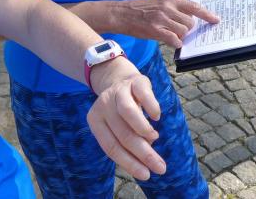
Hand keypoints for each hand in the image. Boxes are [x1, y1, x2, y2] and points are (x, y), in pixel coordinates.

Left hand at [86, 58, 164, 180]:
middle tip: (160, 166)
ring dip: (143, 130)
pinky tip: (156, 117)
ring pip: (128, 112)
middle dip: (144, 153)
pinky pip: (143, 95)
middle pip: (123, 134)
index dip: (129, 162)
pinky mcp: (135, 81)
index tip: (146, 175)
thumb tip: (145, 156)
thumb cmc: (120, 112)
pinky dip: (151, 108)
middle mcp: (103, 105)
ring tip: (154, 138)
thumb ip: (127, 141)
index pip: (111, 147)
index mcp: (95, 120)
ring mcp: (118, 91)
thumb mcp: (117, 126)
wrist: (120, 79)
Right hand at [112, 0, 220, 47]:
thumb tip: (189, 21)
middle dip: (188, 29)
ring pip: (183, 31)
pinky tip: (171, 42)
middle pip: (190, 22)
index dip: (207, 14)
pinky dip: (176, 43)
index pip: (194, 6)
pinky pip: (174, 39)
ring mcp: (161, 18)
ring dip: (181, 36)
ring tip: (171, 34)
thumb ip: (174, 9)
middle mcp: (167, 7)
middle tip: (179, 31)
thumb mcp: (159, 3)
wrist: (121, 13)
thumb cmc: (141, 10)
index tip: (216, 20)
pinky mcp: (155, 29)